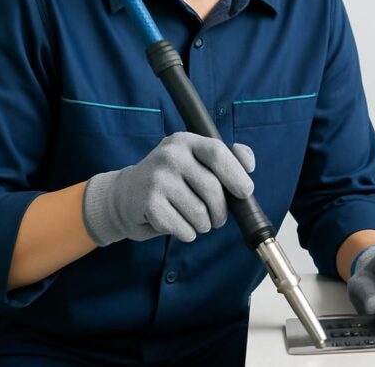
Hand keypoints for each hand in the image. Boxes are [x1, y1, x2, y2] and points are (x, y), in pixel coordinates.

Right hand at [82, 131, 255, 245]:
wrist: (126, 195)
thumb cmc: (172, 179)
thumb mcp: (196, 160)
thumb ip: (227, 158)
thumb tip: (248, 164)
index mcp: (186, 141)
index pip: (217, 152)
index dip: (236, 174)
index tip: (245, 192)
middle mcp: (170, 155)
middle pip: (212, 188)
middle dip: (221, 211)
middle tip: (217, 218)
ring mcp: (157, 178)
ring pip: (199, 213)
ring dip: (203, 225)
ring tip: (195, 220)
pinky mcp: (148, 203)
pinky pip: (182, 228)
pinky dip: (186, 233)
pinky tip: (176, 224)